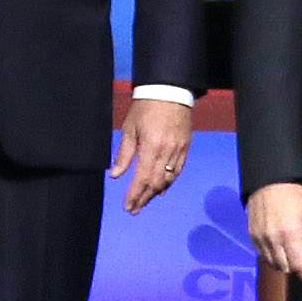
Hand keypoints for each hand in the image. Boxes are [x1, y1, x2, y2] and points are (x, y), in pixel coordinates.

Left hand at [113, 92, 193, 212]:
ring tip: (145, 202)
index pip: (142, 179)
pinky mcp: (185, 147)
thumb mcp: (130, 128)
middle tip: (134, 209)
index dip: (135, 195)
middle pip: (156, 183)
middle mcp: (167, 152)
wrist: (170, 91)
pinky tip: (161, 190)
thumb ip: (124, 154)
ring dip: (155, 193)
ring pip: (168, 180)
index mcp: (151, 147)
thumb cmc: (146, 107)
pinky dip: (169, 182)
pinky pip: (178, 171)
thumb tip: (116, 175)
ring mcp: (178, 150)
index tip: (128, 206)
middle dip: (144, 198)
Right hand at [249, 178, 301, 291]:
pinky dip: (273, 256)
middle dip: (298, 267)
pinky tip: (280, 246)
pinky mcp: (252, 236)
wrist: (268, 180)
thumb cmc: (294, 195)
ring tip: (293, 249)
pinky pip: (263, 255)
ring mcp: (260, 239)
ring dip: (285, 263)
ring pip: (274, 264)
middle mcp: (273, 240)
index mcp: (290, 234)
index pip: (299, 265)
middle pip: (286, 267)